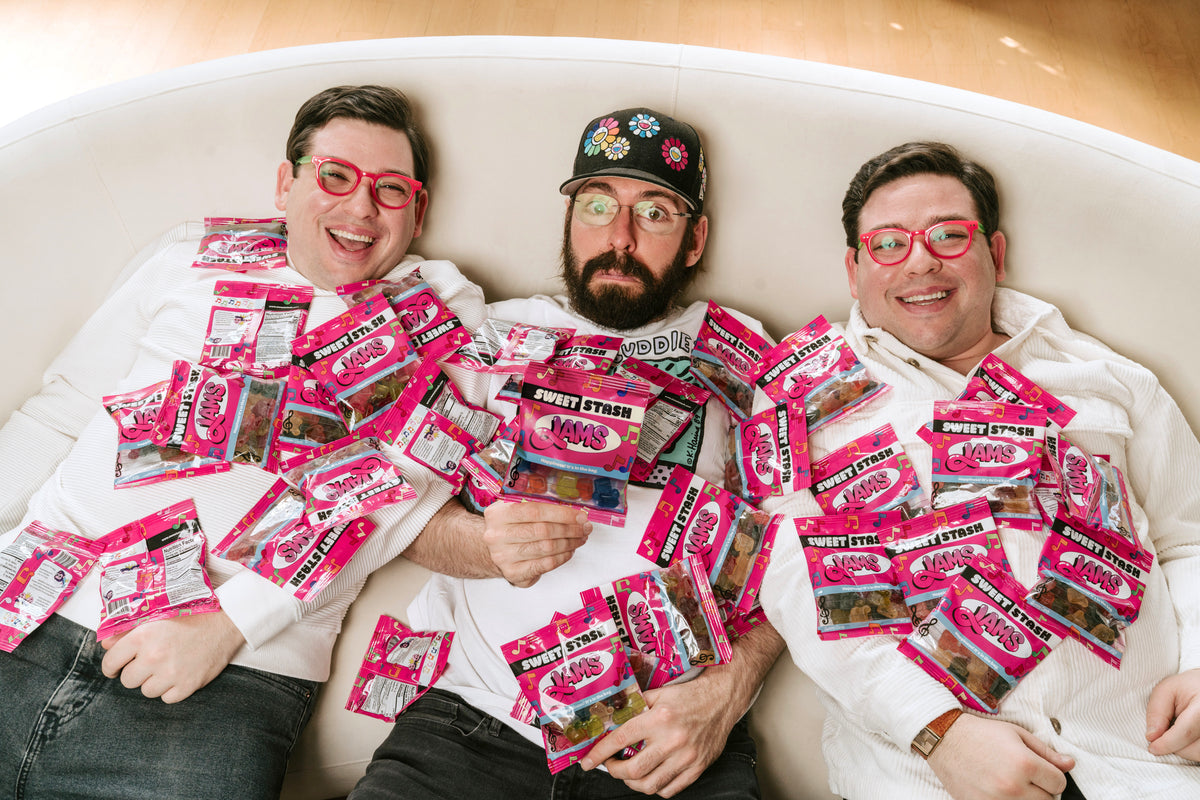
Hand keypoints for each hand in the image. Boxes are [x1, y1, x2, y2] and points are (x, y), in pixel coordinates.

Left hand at [100, 610, 245, 703]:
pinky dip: (171, 689)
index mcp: (142, 637)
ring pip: (146, 691)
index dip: (112, 666)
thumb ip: (127, 631)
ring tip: (166, 667)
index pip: (110, 663)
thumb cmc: (190, 615)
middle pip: (127, 680)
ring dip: (153, 682)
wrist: (226, 622)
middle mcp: (154, 657)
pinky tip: (179, 674)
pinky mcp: (188, 686)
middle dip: (135, 672)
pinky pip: (167, 698)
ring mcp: (171, 673)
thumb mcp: (157, 616)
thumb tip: (105, 646)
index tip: (117, 667)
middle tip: (148, 663)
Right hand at [482, 500, 590, 586]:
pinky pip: (545, 564)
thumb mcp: (517, 510)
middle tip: (584, 528)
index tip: (580, 516)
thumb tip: (574, 512)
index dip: (562, 514)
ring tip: (580, 538)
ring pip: (546, 548)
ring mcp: (503, 556)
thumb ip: (539, 506)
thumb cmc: (512, 528)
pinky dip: (562, 557)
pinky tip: (569, 551)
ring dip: (569, 543)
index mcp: (498, 514)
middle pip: (542, 531)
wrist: (496, 550)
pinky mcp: (513, 573)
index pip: (535, 511)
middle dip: (569, 529)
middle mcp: (497, 535)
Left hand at [579, 674, 740, 796]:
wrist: (721, 700)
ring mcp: (686, 757)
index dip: (600, 753)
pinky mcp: (697, 768)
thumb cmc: (688, 695)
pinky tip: (650, 776)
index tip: (588, 761)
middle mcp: (672, 739)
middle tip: (610, 765)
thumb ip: (635, 705)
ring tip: (628, 773)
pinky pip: (669, 789)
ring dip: (632, 782)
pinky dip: (654, 787)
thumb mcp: (658, 693)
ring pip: (649, 784)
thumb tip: (608, 715)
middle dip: (614, 771)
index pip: (621, 739)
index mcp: (658, 718)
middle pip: (633, 770)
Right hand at [927, 713, 1074, 799]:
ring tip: (1011, 783)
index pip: (1059, 783)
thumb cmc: (981, 733)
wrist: (944, 740)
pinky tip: (998, 790)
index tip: (1040, 770)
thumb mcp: (1016, 734)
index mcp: (1025, 764)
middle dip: (1040, 789)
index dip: (1052, 776)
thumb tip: (1070, 765)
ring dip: (1026, 798)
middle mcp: (1014, 786)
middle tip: (1024, 776)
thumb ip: (1046, 752)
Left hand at [1146, 668, 1199, 759]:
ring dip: (1184, 748)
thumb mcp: (1167, 690)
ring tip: (1181, 729)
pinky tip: (1190, 736)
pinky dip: (1193, 749)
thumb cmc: (1188, 688)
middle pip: (1192, 749)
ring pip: (1198, 754)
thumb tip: (1151, 737)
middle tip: (1169, 728)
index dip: (1166, 743)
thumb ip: (1157, 711)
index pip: (1185, 732)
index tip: (1152, 748)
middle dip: (1173, 744)